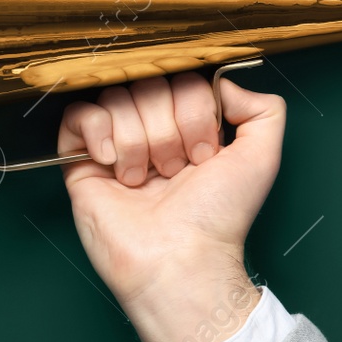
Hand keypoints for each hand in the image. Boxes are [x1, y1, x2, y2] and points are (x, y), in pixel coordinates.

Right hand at [58, 73, 285, 341]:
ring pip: (115, 98)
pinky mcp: (80, 160)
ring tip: (144, 179)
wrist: (179, 261)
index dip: (194, 113)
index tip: (203, 157)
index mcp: (187, 127)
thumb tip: (223, 80)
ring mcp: (114, 144)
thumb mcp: (261, 159)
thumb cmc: (218, 219)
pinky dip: (97, 132)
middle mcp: (150, 130)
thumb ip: (263, 110)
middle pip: (147, 85)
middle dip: (166, 130)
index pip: (182, 80)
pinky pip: (78, 115)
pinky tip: (112, 163)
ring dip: (137, 141)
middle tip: (174, 172)